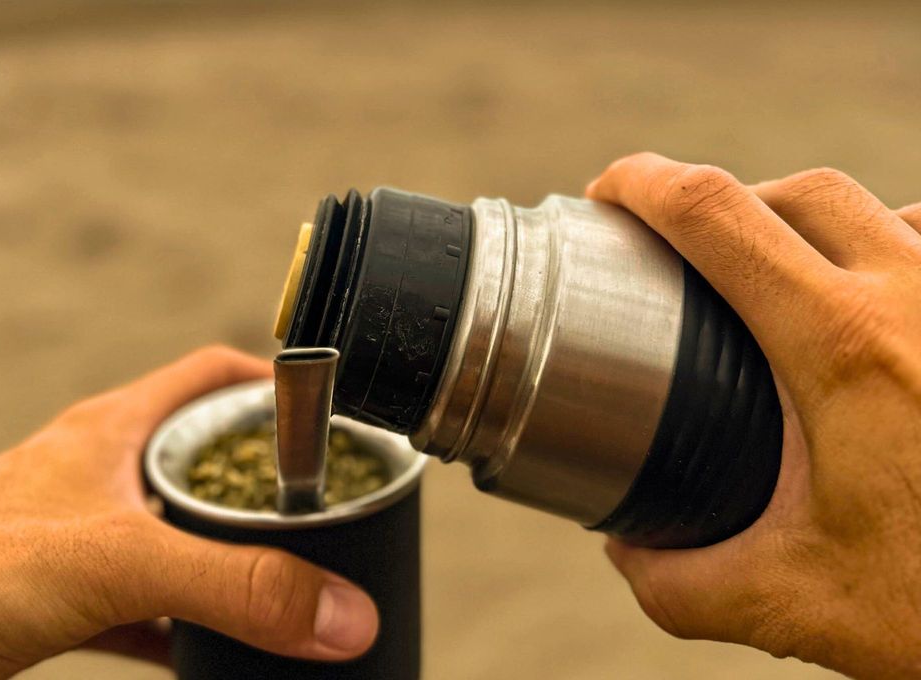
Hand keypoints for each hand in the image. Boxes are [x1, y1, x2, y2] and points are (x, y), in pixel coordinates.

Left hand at [0, 346, 377, 678]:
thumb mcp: (116, 560)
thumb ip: (232, 585)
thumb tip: (341, 611)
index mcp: (115, 431)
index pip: (211, 376)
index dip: (275, 385)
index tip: (331, 419)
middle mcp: (102, 477)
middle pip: (206, 462)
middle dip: (269, 489)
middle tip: (325, 522)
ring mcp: (83, 540)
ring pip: (178, 539)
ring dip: (229, 563)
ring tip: (285, 587)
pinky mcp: (64, 603)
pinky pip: (145, 609)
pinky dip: (186, 629)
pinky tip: (212, 654)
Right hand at [587, 154, 920, 678]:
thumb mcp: (790, 606)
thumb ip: (680, 583)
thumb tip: (627, 550)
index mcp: (842, 348)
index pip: (718, 215)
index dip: (645, 184)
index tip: (607, 193)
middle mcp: (914, 299)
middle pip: (794, 190)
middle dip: (718, 201)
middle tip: (675, 248)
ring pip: (875, 208)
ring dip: (805, 221)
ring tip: (768, 274)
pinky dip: (882, 247)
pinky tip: (865, 297)